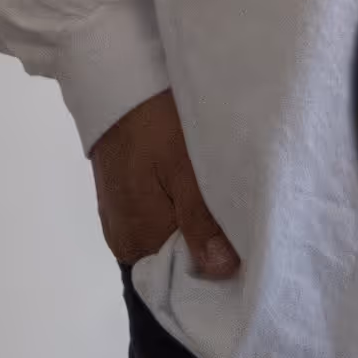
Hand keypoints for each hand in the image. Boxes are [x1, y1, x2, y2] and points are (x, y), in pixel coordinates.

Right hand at [88, 89, 238, 281]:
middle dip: (205, 246)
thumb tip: (222, 271)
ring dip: (191, 229)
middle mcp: (124, 241)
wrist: (114, 80)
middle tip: (232, 219)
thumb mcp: (185, 169)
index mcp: (138, 239)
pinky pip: (154, 224)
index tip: (243, 247)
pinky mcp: (119, 204)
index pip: (184, 277)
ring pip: (166, 242)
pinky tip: (189, 195)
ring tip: (213, 205)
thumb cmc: (153, 124)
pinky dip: (174, 215)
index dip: (217, 265)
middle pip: (175, 261)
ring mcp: (119, 222)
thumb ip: (201, 222)